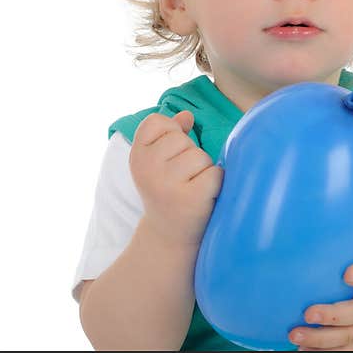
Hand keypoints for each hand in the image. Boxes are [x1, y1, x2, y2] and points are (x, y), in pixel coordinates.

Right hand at [129, 110, 222, 246]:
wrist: (169, 237)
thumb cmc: (168, 191)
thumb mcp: (158, 162)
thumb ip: (170, 133)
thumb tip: (187, 115)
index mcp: (137, 156)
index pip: (157, 122)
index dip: (170, 134)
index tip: (166, 159)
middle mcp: (147, 169)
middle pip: (183, 139)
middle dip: (189, 155)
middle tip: (181, 180)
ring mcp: (167, 184)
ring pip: (201, 156)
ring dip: (203, 171)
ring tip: (191, 189)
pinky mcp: (190, 198)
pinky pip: (215, 173)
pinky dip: (216, 184)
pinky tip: (203, 198)